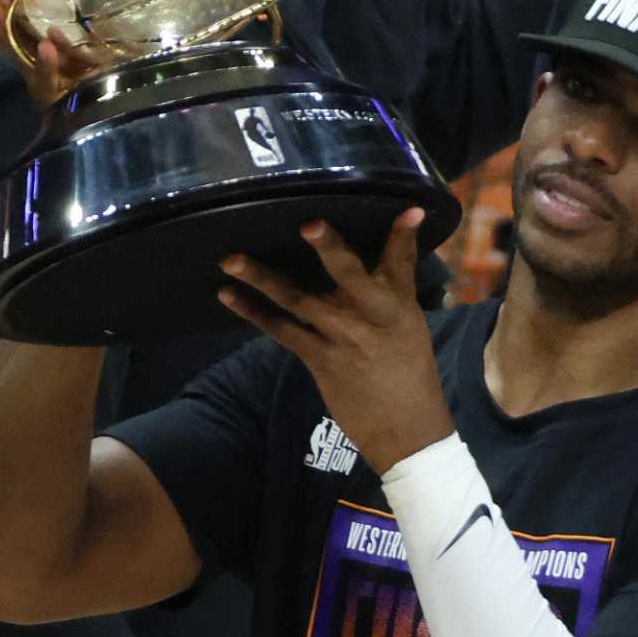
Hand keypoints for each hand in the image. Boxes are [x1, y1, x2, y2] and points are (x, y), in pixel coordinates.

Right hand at [0, 0, 113, 107]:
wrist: (98, 109)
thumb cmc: (86, 67)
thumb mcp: (73, 32)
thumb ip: (58, 9)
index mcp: (27, 39)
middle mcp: (26, 55)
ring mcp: (39, 72)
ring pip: (15, 48)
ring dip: (1, 27)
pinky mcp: (57, 90)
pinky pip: (50, 75)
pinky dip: (47, 61)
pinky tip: (47, 45)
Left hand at [217, 211, 452, 474]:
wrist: (404, 427)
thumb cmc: (409, 369)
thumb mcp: (410, 321)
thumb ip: (395, 278)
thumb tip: (393, 234)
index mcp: (397, 303)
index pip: (401, 260)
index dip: (402, 233)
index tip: (407, 209)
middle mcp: (368, 315)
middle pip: (346, 273)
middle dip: (329, 248)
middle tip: (308, 224)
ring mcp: (340, 337)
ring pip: (297, 299)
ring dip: (260, 278)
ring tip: (229, 259)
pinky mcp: (317, 358)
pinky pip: (279, 330)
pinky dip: (252, 312)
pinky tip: (227, 295)